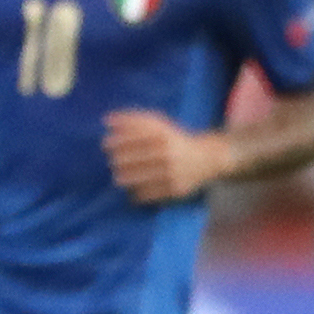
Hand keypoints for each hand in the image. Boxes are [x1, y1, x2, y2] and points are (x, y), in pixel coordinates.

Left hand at [103, 109, 231, 203]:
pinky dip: (136, 192)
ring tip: (120, 175)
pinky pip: (146, 194)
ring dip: (123, 178)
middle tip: (114, 161)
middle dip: (117, 161)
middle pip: (130, 160)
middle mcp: (168, 154)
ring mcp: (172, 173)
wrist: (208, 158)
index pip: (131, 138)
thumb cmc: (174, 140)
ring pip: (136, 179)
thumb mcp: (159, 125)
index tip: (106, 144)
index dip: (115, 141)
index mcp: (163, 136)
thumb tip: (106, 119)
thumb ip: (133, 120)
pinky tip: (134, 188)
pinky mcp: (176, 189)